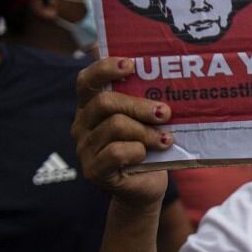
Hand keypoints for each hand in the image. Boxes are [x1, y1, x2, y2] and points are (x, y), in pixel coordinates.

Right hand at [71, 57, 171, 209]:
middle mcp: (82, 125)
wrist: (146, 186)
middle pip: (105, 102)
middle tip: (165, 112)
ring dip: (146, 132)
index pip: (87, 80)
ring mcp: (84, 148)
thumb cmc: (148, 146)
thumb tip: (168, 79)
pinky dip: (138, 150)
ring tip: (165, 139)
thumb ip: (147, 100)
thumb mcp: (146, 120)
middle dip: (139, 105)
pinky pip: (116, 152)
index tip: (131, 65)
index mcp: (91, 106)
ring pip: (115, 126)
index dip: (105, 68)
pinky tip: (148, 154)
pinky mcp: (93, 171)